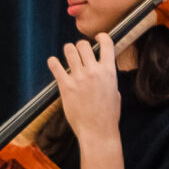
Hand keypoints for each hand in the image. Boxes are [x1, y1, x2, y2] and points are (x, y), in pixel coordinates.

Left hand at [47, 33, 123, 149]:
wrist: (97, 131)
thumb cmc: (108, 115)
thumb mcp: (115, 92)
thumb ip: (108, 78)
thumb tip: (104, 71)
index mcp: (109, 71)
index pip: (107, 43)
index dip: (101, 37)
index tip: (97, 37)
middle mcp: (94, 71)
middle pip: (83, 44)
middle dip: (80, 46)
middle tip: (79, 51)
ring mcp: (79, 78)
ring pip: (69, 50)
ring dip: (68, 50)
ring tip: (68, 55)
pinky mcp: (65, 86)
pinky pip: (55, 66)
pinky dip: (53, 62)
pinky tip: (53, 63)